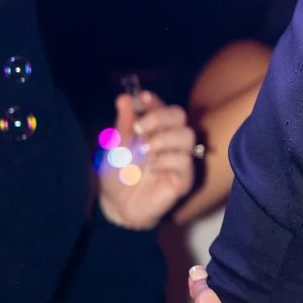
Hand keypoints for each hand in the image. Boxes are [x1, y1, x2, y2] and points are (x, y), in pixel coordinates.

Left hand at [98, 91, 198, 229]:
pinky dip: (165, 161)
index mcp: (154, 128)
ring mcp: (180, 158)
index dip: (154, 100)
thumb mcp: (115, 147)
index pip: (162, 106)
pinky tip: (152, 168)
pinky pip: (185, 160)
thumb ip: (122, 123)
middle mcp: (170, 139)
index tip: (142, 98)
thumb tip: (124, 97)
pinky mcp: (185, 178)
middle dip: (159, 117)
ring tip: (145, 153)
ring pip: (187, 135)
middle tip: (139, 129)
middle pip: (180, 115)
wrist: (117, 205)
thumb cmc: (117, 174)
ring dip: (163, 140)